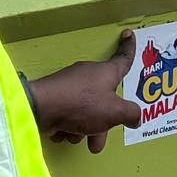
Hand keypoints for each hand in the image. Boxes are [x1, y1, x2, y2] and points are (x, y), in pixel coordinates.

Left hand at [28, 37, 138, 153]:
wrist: (40, 108)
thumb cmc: (81, 105)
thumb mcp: (114, 112)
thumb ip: (130, 114)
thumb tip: (136, 117)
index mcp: (106, 72)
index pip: (123, 58)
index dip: (129, 48)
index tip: (129, 34)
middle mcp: (88, 74)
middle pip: (103, 98)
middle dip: (102, 123)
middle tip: (98, 142)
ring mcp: (69, 85)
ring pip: (85, 110)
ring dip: (83, 128)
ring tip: (75, 138)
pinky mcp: (54, 96)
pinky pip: (67, 112)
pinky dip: (67, 125)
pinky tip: (62, 133)